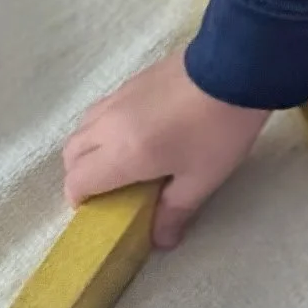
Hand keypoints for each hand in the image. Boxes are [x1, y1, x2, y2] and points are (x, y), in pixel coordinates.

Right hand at [63, 50, 270, 249]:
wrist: (236, 67)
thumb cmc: (219, 130)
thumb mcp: (202, 178)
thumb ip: (175, 210)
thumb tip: (159, 241)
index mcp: (121, 154)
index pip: (76, 182)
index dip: (81, 201)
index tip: (101, 208)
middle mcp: (108, 125)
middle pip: (71, 154)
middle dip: (81, 175)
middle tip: (111, 187)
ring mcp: (117, 97)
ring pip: (83, 127)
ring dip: (90, 147)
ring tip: (121, 157)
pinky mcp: (132, 79)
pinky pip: (101, 108)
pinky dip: (103, 125)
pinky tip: (137, 128)